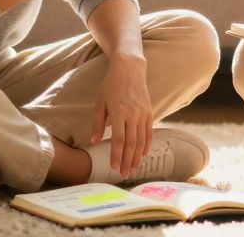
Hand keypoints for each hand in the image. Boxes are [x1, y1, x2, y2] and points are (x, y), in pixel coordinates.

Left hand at [90, 54, 152, 176]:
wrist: (130, 69)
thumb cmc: (111, 85)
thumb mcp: (100, 102)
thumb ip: (98, 123)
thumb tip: (94, 141)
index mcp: (118, 112)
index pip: (118, 139)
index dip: (116, 154)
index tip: (113, 166)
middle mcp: (132, 114)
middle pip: (131, 143)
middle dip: (127, 160)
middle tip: (124, 174)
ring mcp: (142, 113)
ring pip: (141, 140)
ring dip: (137, 156)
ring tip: (133, 168)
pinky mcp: (149, 111)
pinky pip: (149, 132)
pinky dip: (147, 144)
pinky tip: (143, 154)